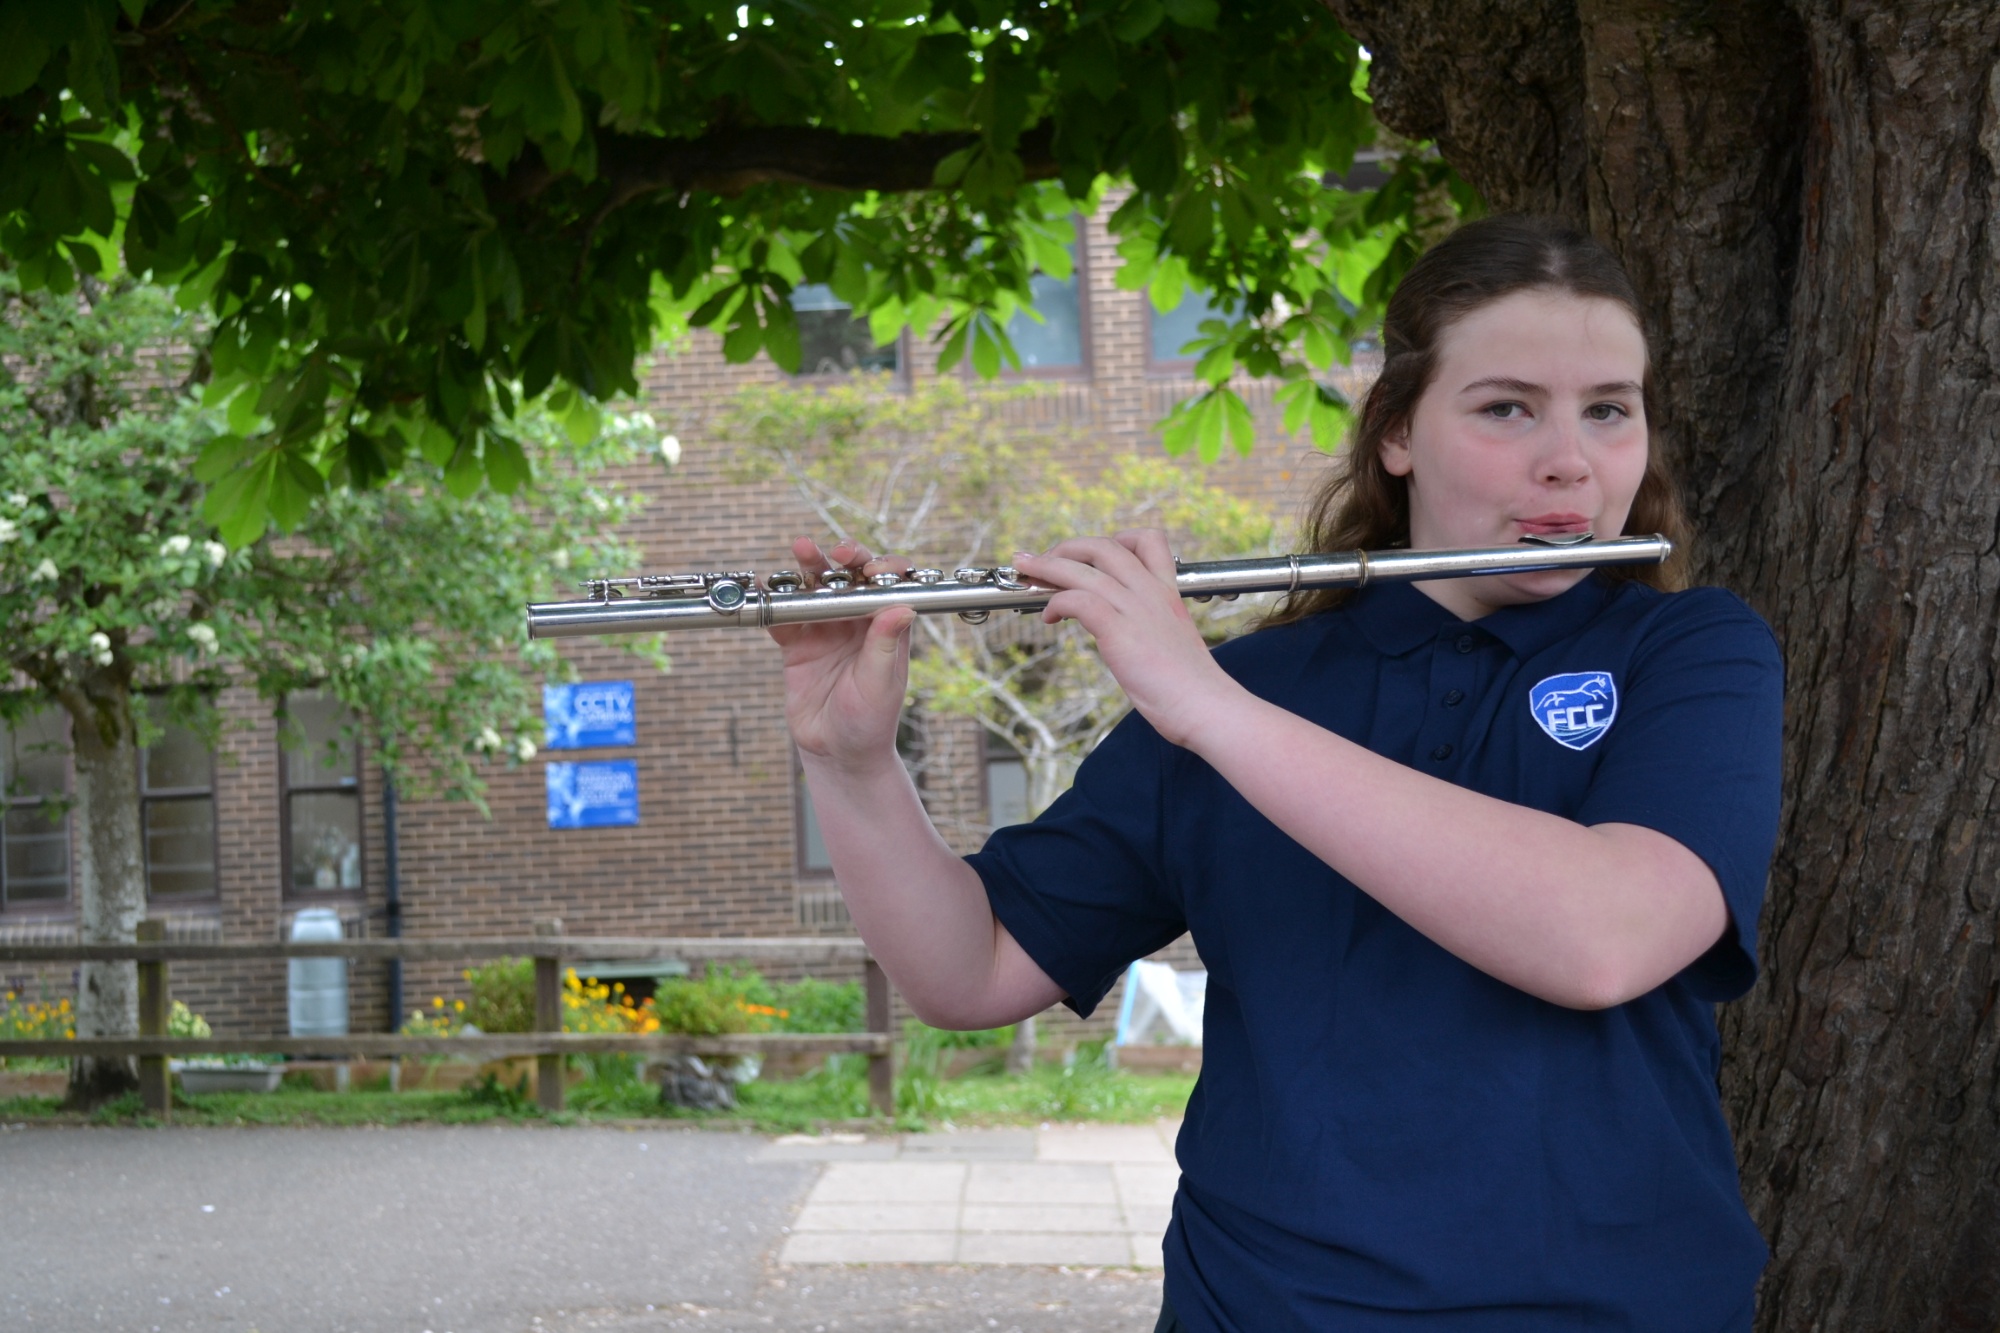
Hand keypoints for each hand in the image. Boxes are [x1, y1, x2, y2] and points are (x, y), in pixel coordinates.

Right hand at [772, 536, 915, 774]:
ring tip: (801, 549)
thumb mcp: (880, 684)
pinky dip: (774, 601)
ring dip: (808, 568)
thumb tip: (903, 607)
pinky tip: (765, 588)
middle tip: (835, 550)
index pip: (887, 587)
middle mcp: (856, 622)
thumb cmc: (869, 722)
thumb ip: (885, 645)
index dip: (882, 570)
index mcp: (884, 628)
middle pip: (850, 579)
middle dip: (844, 558)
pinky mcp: (797, 645)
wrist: (837, 753)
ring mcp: (825, 630)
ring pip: (816, 589)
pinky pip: (783, 617)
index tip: (873, 570)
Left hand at [1011, 529, 1240, 748]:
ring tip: (1026, 574)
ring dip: (1046, 567)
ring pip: (1082, 568)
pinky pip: (1078, 600)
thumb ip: (1151, 629)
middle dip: (1065, 548)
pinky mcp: (1120, 631)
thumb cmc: (1191, 688)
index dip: (1114, 540)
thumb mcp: (1172, 642)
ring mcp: (1135, 609)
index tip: (1091, 557)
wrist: (1207, 707)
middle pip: (1102, 546)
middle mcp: (1151, 592)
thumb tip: (1129, 638)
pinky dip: (1056, 602)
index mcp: (1167, 592)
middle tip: (1042, 562)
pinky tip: (1049, 618)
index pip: (1147, 540)